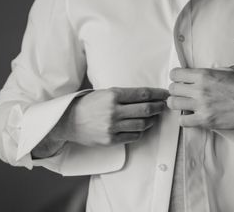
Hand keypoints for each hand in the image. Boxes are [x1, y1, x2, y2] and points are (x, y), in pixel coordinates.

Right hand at [54, 87, 168, 146]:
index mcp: (112, 95)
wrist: (68, 121)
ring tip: (153, 117)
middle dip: (158, 107)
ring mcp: (112, 126)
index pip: (142, 94)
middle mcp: (113, 110)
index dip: (157, 94)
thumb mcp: (104, 93)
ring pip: (142, 124)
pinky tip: (141, 127)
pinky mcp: (111, 139)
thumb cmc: (88, 104)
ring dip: (151, 120)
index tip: (164, 94)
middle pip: (146, 109)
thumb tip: (146, 96)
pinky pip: (133, 136)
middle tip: (163, 105)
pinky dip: (140, 131)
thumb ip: (123, 95)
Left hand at [167, 67, 233, 129]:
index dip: (176, 77)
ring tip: (186, 104)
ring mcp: (202, 106)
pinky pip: (183, 121)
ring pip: (173, 104)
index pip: (175, 74)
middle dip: (176, 90)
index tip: (181, 80)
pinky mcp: (206, 120)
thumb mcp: (226, 71)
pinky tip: (192, 116)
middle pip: (172, 89)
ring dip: (177, 103)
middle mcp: (199, 89)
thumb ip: (209, 72)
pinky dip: (184, 119)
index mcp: (204, 75)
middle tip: (183, 93)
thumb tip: (197, 74)